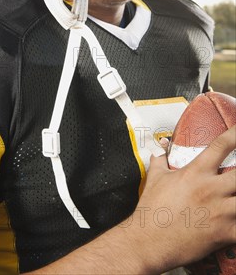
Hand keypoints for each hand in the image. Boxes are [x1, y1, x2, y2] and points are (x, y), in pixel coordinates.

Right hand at [127, 125, 235, 271]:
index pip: (221, 146)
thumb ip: (160, 161)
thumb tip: (159, 152)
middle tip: (235, 174)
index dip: (235, 135)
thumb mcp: (155, 179)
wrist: (148, 241)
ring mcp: (221, 211)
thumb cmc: (152, 211)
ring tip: (235, 196)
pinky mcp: (225, 233)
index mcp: (196, 172)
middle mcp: (211, 188)